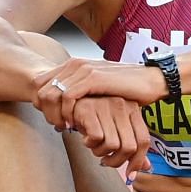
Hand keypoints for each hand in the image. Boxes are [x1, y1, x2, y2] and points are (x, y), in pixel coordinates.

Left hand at [34, 56, 167, 130]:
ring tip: (64, 128)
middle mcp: (74, 64)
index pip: (39, 82)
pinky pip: (67, 96)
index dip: (40, 103)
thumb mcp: (96, 88)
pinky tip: (73, 124)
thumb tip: (59, 104)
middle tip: (57, 126)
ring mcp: (83, 69)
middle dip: (44, 111)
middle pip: (40, 89)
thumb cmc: (125, 88)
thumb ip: (78, 90)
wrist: (151, 80)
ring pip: (50, 94)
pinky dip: (66, 112)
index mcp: (73, 65)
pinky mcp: (93, 78)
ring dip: (53, 114)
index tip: (51, 119)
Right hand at [65, 95, 153, 169]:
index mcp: (133, 109)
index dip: (137, 161)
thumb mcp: (115, 129)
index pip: (143, 140)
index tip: (129, 174)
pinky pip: (96, 138)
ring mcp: (106, 106)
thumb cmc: (95, 117)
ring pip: (112, 145)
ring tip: (94, 146)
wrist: (69, 101)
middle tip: (105, 161)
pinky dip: (89, 144)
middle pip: (129, 147)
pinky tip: (86, 139)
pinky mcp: (89, 109)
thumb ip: (131, 144)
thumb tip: (146, 166)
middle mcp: (122, 105)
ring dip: (100, 152)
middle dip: (116, 161)